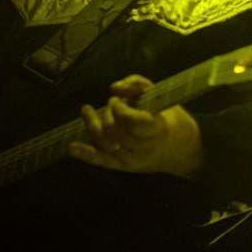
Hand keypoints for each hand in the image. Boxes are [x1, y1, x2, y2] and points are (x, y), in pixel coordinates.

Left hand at [67, 75, 203, 178]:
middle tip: (112, 105)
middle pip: (115, 131)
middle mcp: (144, 149)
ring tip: (88, 111)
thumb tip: (114, 87)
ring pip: (104, 143)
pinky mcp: (122, 167)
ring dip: (93, 125)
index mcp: (158, 129)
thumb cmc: (167, 117)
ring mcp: (132, 160)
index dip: (119, 109)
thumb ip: (137, 85)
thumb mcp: (159, 96)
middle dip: (108, 114)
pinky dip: (86, 154)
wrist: (179, 149)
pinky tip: (71, 148)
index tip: (118, 100)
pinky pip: (102, 161)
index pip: (132, 122)